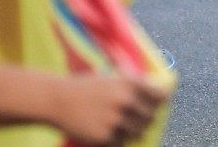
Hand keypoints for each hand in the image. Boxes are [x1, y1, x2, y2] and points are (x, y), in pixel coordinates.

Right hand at [46, 74, 167, 145]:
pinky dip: (119, 139)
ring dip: (134, 130)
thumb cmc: (86, 87)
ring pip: (139, 131)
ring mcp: (116, 120)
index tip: (158, 103)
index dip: (160, 101)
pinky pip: (122, 142)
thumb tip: (159, 93)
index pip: (160, 95)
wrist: (57, 100)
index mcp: (130, 83)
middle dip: (146, 118)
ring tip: (122, 124)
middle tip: (137, 117)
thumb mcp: (112, 77)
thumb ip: (133, 84)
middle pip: (151, 116)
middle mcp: (125, 101)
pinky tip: (109, 131)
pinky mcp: (105, 136)